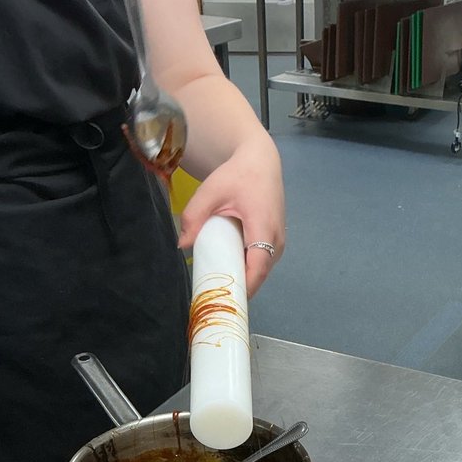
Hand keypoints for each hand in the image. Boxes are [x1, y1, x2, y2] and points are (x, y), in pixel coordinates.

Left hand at [178, 134, 284, 296]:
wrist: (260, 162)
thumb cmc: (237, 175)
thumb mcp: (210, 191)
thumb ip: (194, 216)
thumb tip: (181, 245)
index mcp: (263, 227)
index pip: (257, 267)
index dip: (244, 286)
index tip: (225, 298)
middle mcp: (276, 240)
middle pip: (259, 274)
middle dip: (240, 288)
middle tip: (215, 296)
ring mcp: (279, 243)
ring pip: (261, 270)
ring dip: (244, 279)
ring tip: (220, 285)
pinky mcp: (276, 242)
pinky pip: (262, 262)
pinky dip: (248, 269)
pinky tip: (230, 270)